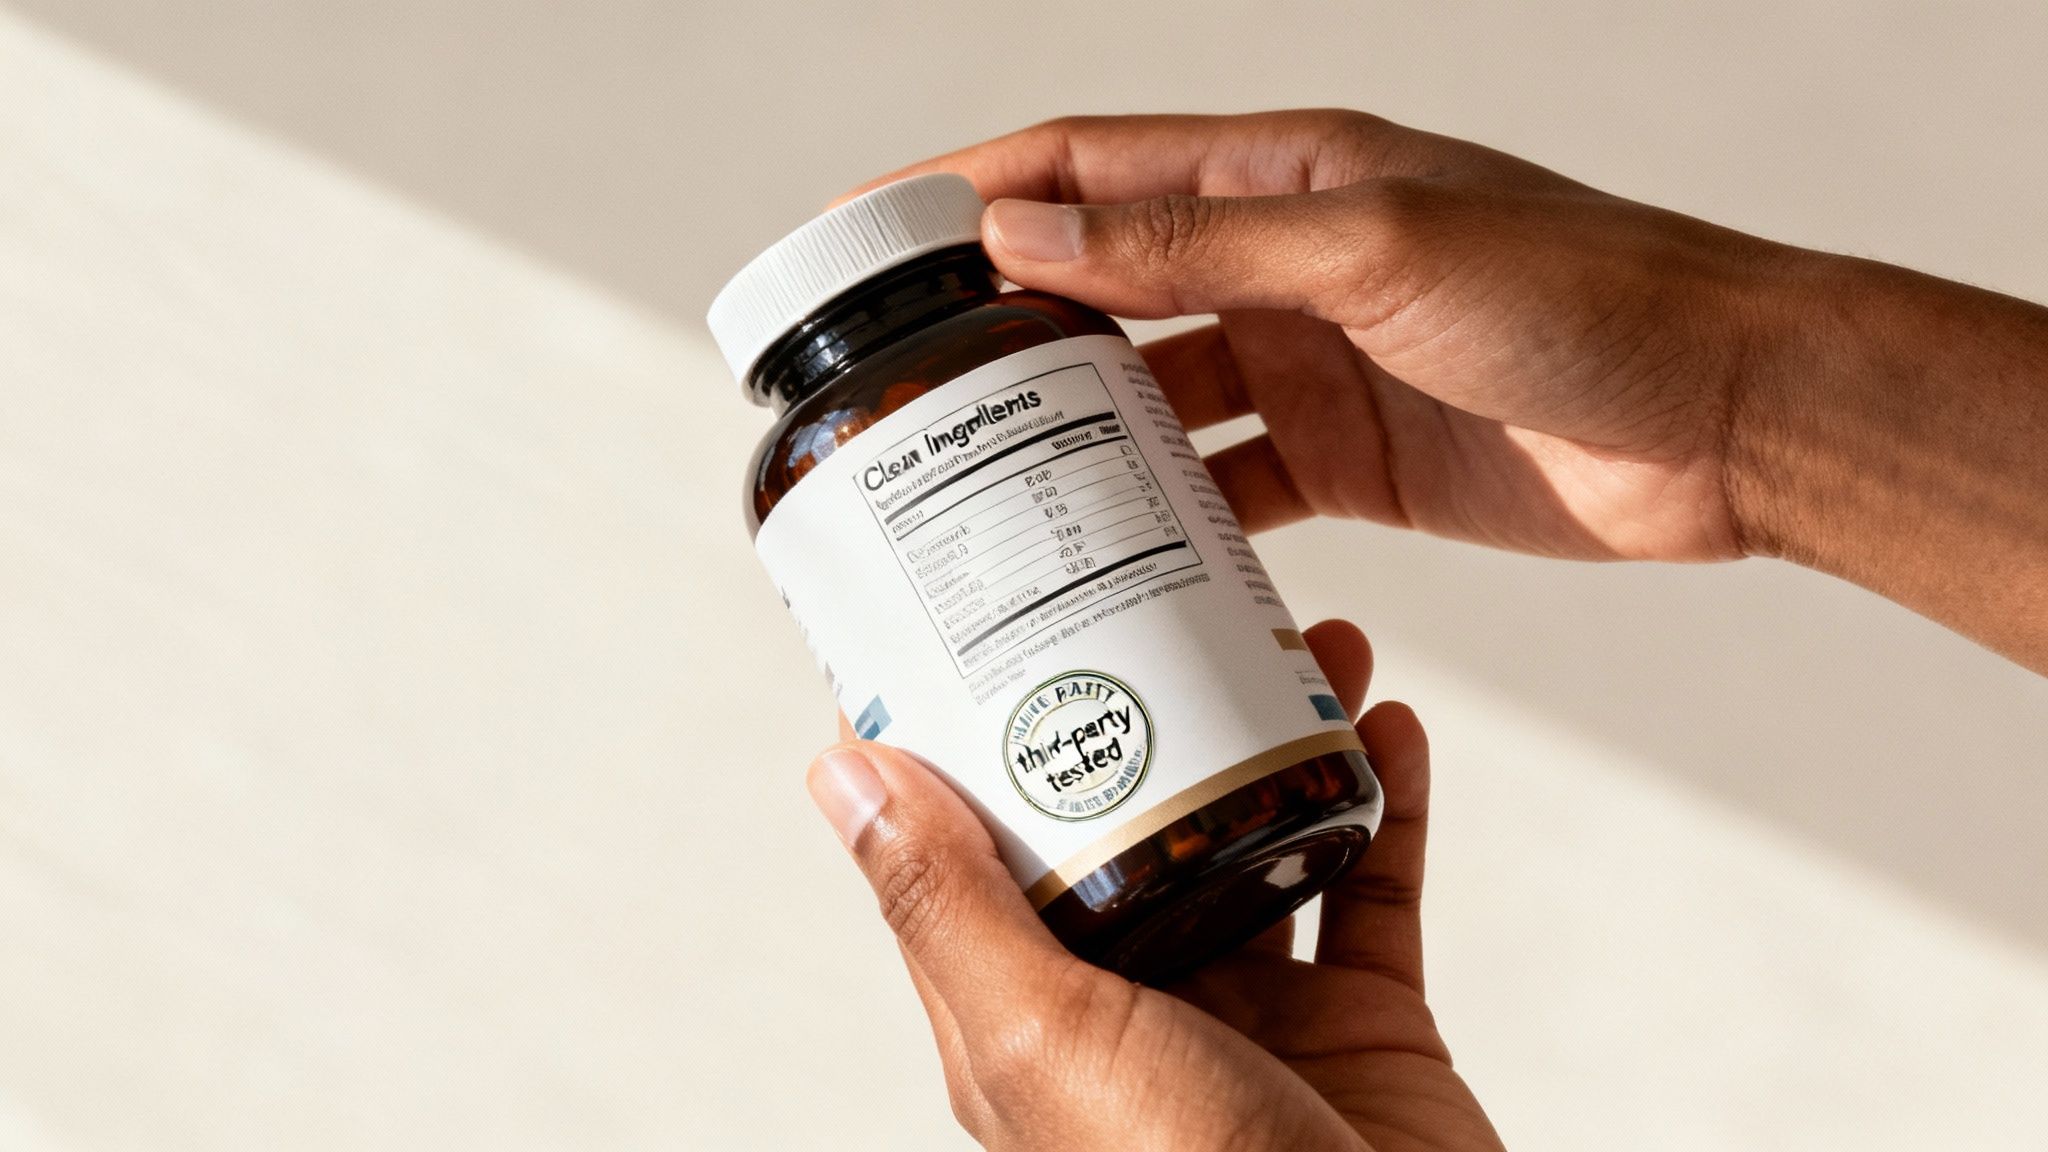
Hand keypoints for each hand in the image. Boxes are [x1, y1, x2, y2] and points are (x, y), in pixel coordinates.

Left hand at [807, 620, 1503, 1151]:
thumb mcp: (1044, 1037)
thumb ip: (946, 905)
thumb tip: (839, 778)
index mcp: (1029, 1010)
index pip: (973, 847)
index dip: (970, 738)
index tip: (978, 626)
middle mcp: (1132, 999)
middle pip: (1129, 819)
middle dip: (1152, 711)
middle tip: (1170, 607)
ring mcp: (1250, 1006)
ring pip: (1255, 832)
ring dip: (1281, 737)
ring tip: (1305, 645)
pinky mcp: (1357, 1019)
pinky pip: (1369, 884)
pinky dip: (1383, 801)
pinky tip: (1385, 726)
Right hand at [860, 108, 1790, 562]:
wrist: (1726, 417)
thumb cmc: (1587, 294)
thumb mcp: (1376, 247)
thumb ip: (1198, 240)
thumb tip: (1027, 227)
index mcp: (1282, 172)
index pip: (1085, 164)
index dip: (965, 188)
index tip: (861, 233)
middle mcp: (1284, 261)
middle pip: (1102, 283)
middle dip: (999, 324)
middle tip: (897, 383)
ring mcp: (1312, 363)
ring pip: (1153, 395)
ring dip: (1073, 434)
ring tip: (975, 484)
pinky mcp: (1348, 460)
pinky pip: (1225, 487)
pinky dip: (1166, 517)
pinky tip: (1108, 552)